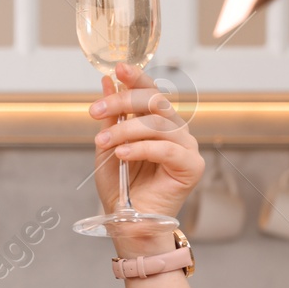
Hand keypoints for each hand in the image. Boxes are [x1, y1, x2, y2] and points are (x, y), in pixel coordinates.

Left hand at [90, 63, 202, 252]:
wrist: (126, 219)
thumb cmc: (119, 184)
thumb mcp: (108, 145)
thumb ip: (111, 117)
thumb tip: (108, 81)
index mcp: (158, 123)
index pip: (151, 93)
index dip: (137, 78)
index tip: (118, 68)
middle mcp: (176, 130)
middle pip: (155, 103)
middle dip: (122, 102)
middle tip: (96, 111)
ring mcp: (187, 147)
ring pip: (158, 124)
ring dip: (125, 131)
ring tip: (103, 143)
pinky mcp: (192, 166)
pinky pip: (167, 149)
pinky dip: (141, 148)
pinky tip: (122, 154)